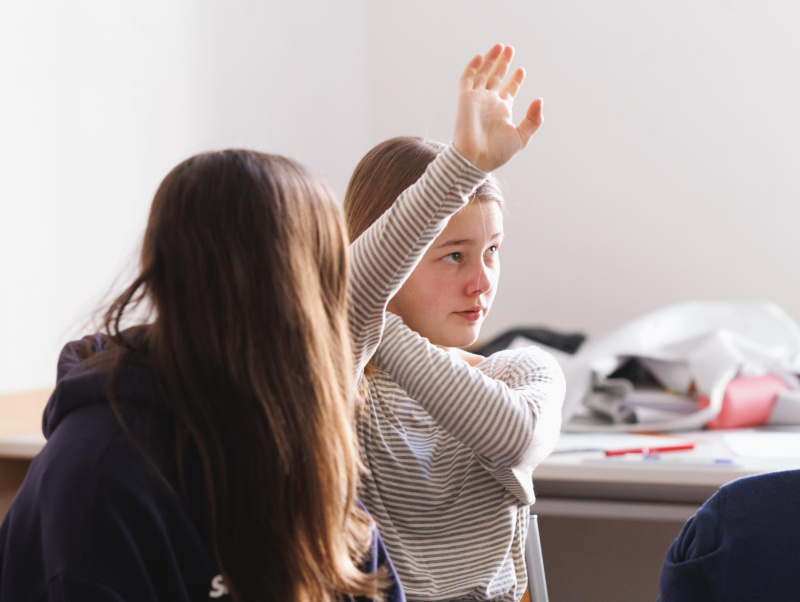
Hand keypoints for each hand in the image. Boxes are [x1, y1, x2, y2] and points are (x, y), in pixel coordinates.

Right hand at [452, 43, 542, 172]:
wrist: (475, 159)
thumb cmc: (497, 152)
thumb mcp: (522, 137)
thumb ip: (533, 120)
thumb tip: (539, 100)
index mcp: (502, 111)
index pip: (509, 90)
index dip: (515, 79)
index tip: (521, 69)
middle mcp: (489, 103)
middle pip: (497, 77)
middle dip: (503, 63)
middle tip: (510, 49)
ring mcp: (477, 99)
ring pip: (483, 74)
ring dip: (490, 60)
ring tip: (500, 46)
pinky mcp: (465, 98)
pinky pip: (467, 79)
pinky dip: (472, 67)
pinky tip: (481, 57)